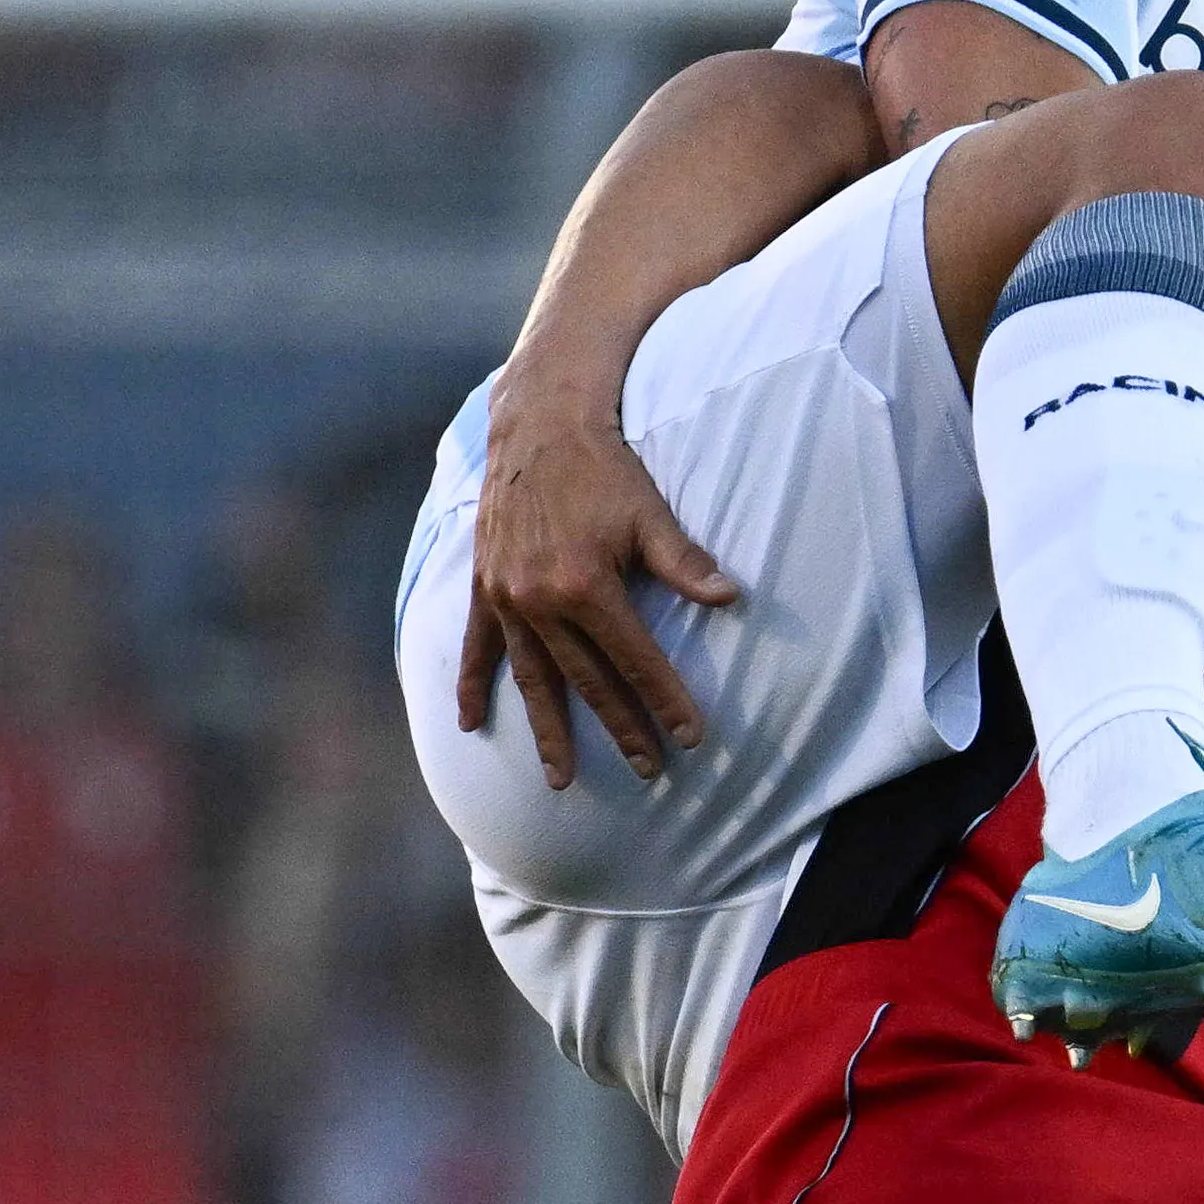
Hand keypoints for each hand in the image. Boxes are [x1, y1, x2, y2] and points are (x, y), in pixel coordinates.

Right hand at [453, 389, 733, 788]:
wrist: (539, 425)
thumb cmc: (604, 468)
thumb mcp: (649, 513)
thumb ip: (685, 562)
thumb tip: (732, 598)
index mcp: (586, 586)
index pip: (635, 660)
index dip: (665, 701)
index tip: (689, 737)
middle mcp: (541, 601)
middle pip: (589, 681)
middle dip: (621, 728)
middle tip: (648, 770)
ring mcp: (508, 597)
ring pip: (533, 678)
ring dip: (549, 729)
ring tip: (561, 777)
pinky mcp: (486, 587)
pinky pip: (479, 647)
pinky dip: (473, 685)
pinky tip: (470, 724)